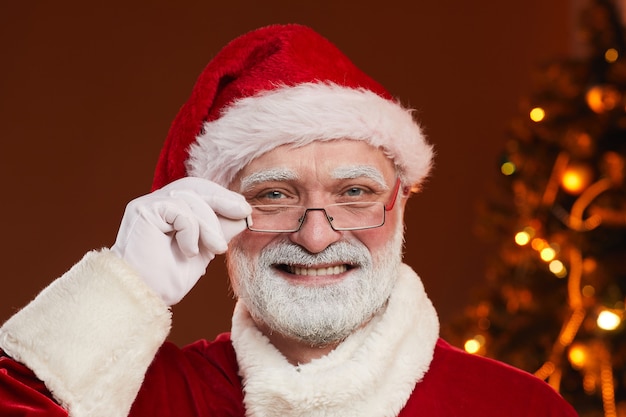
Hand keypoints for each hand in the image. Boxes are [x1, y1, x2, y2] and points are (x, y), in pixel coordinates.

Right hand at [111, 177, 250, 304]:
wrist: (145, 296)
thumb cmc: (168, 278)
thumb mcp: (204, 250)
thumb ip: (219, 231)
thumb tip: (243, 214)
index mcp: (171, 211)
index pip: (199, 191)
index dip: (222, 196)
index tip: (244, 210)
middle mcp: (158, 203)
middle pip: (195, 187)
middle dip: (223, 199)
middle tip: (243, 213)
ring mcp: (148, 204)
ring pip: (190, 198)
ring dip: (209, 225)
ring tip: (216, 249)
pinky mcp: (142, 209)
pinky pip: (178, 209)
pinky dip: (190, 230)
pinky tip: (189, 251)